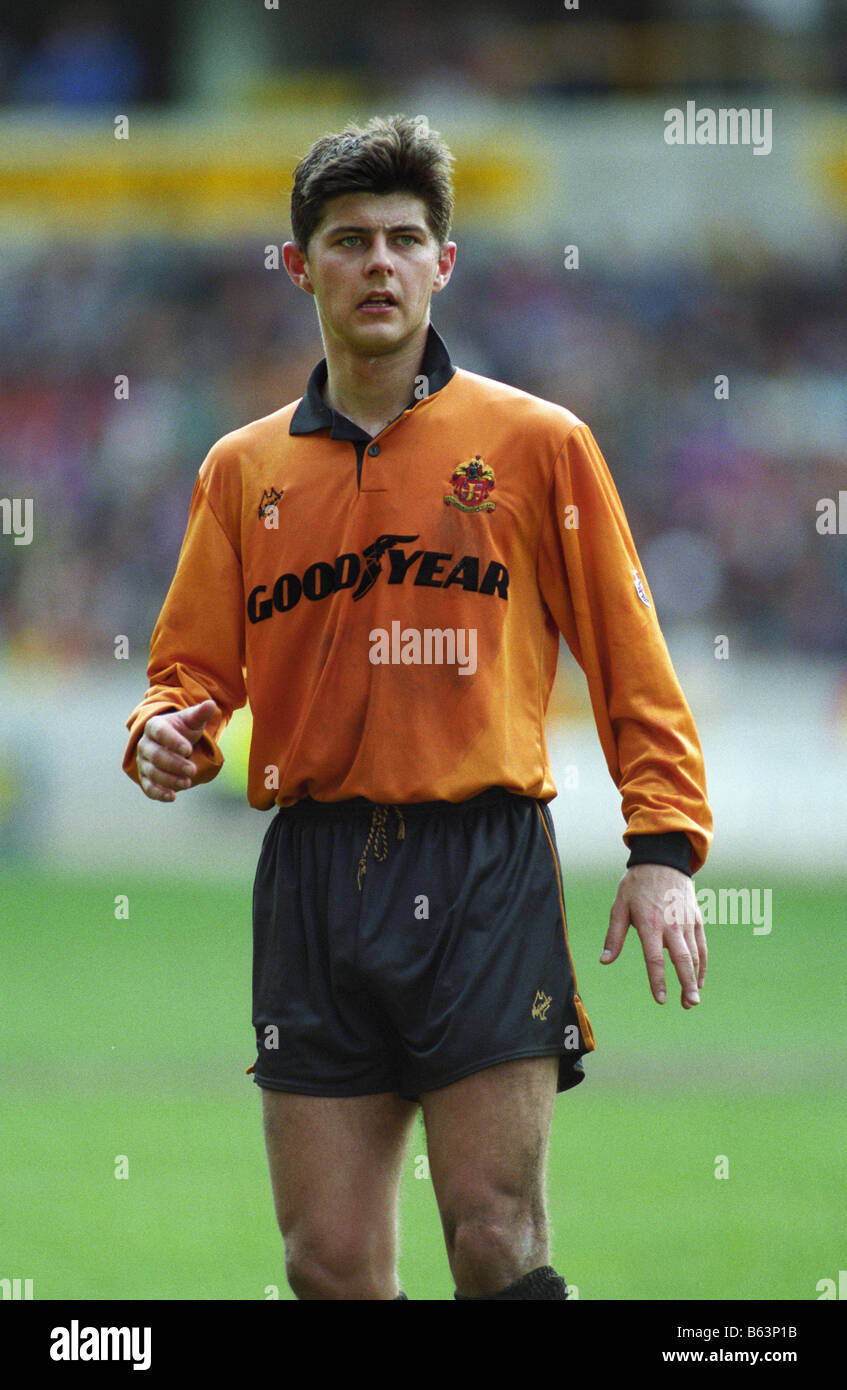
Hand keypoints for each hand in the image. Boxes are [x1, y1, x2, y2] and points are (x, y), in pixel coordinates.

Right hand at [136, 700, 218, 802]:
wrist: (171, 740)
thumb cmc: (182, 729)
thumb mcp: (191, 720)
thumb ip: (200, 713)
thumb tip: (211, 704)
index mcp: (154, 726)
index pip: (161, 733)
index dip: (173, 741)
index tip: (189, 749)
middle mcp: (145, 744)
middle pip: (156, 756)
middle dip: (174, 764)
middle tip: (193, 770)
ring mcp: (143, 762)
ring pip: (152, 773)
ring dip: (169, 780)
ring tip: (188, 783)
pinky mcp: (146, 777)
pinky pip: (148, 787)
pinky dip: (158, 793)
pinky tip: (172, 797)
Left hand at [601, 863, 705, 1007]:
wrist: (662, 860)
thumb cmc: (636, 885)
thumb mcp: (619, 906)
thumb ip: (614, 936)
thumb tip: (605, 961)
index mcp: (650, 924)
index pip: (655, 958)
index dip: (658, 980)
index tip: (661, 1000)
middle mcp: (672, 925)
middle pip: (682, 959)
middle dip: (686, 984)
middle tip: (689, 1005)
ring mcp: (687, 922)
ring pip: (695, 955)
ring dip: (695, 979)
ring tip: (692, 1000)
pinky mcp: (696, 919)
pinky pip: (702, 945)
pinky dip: (702, 964)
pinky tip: (699, 980)